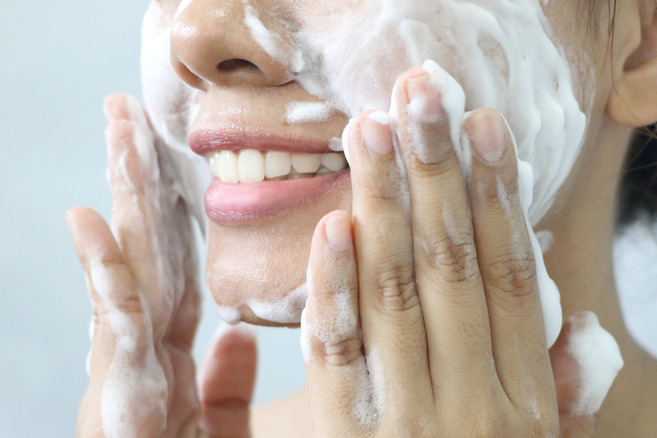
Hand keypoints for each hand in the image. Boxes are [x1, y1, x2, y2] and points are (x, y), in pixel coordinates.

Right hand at [68, 94, 256, 436]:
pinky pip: (119, 329)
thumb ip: (222, 383)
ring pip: (129, 270)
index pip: (176, 262)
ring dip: (122, 201)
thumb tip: (235, 337)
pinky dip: (105, 277)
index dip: (170, 208)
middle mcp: (148, 349)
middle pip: (150, 250)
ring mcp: (129, 369)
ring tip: (116, 136)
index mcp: (174, 350)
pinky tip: (90, 225)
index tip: (169, 153)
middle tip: (131, 113)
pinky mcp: (124, 399)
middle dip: (138, 180)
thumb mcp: (214, 427)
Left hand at [301, 67, 620, 436]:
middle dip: (437, 174)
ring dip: (385, 208)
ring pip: (399, 298)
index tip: (485, 127)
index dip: (500, 198)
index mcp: (528, 401)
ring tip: (373, 133)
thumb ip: (560, 391)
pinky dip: (336, 292)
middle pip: (456, 270)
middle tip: (422, 94)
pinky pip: (341, 362)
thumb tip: (580, 321)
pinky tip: (336, 228)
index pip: (517, 278)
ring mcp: (416, 427)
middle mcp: (478, 406)